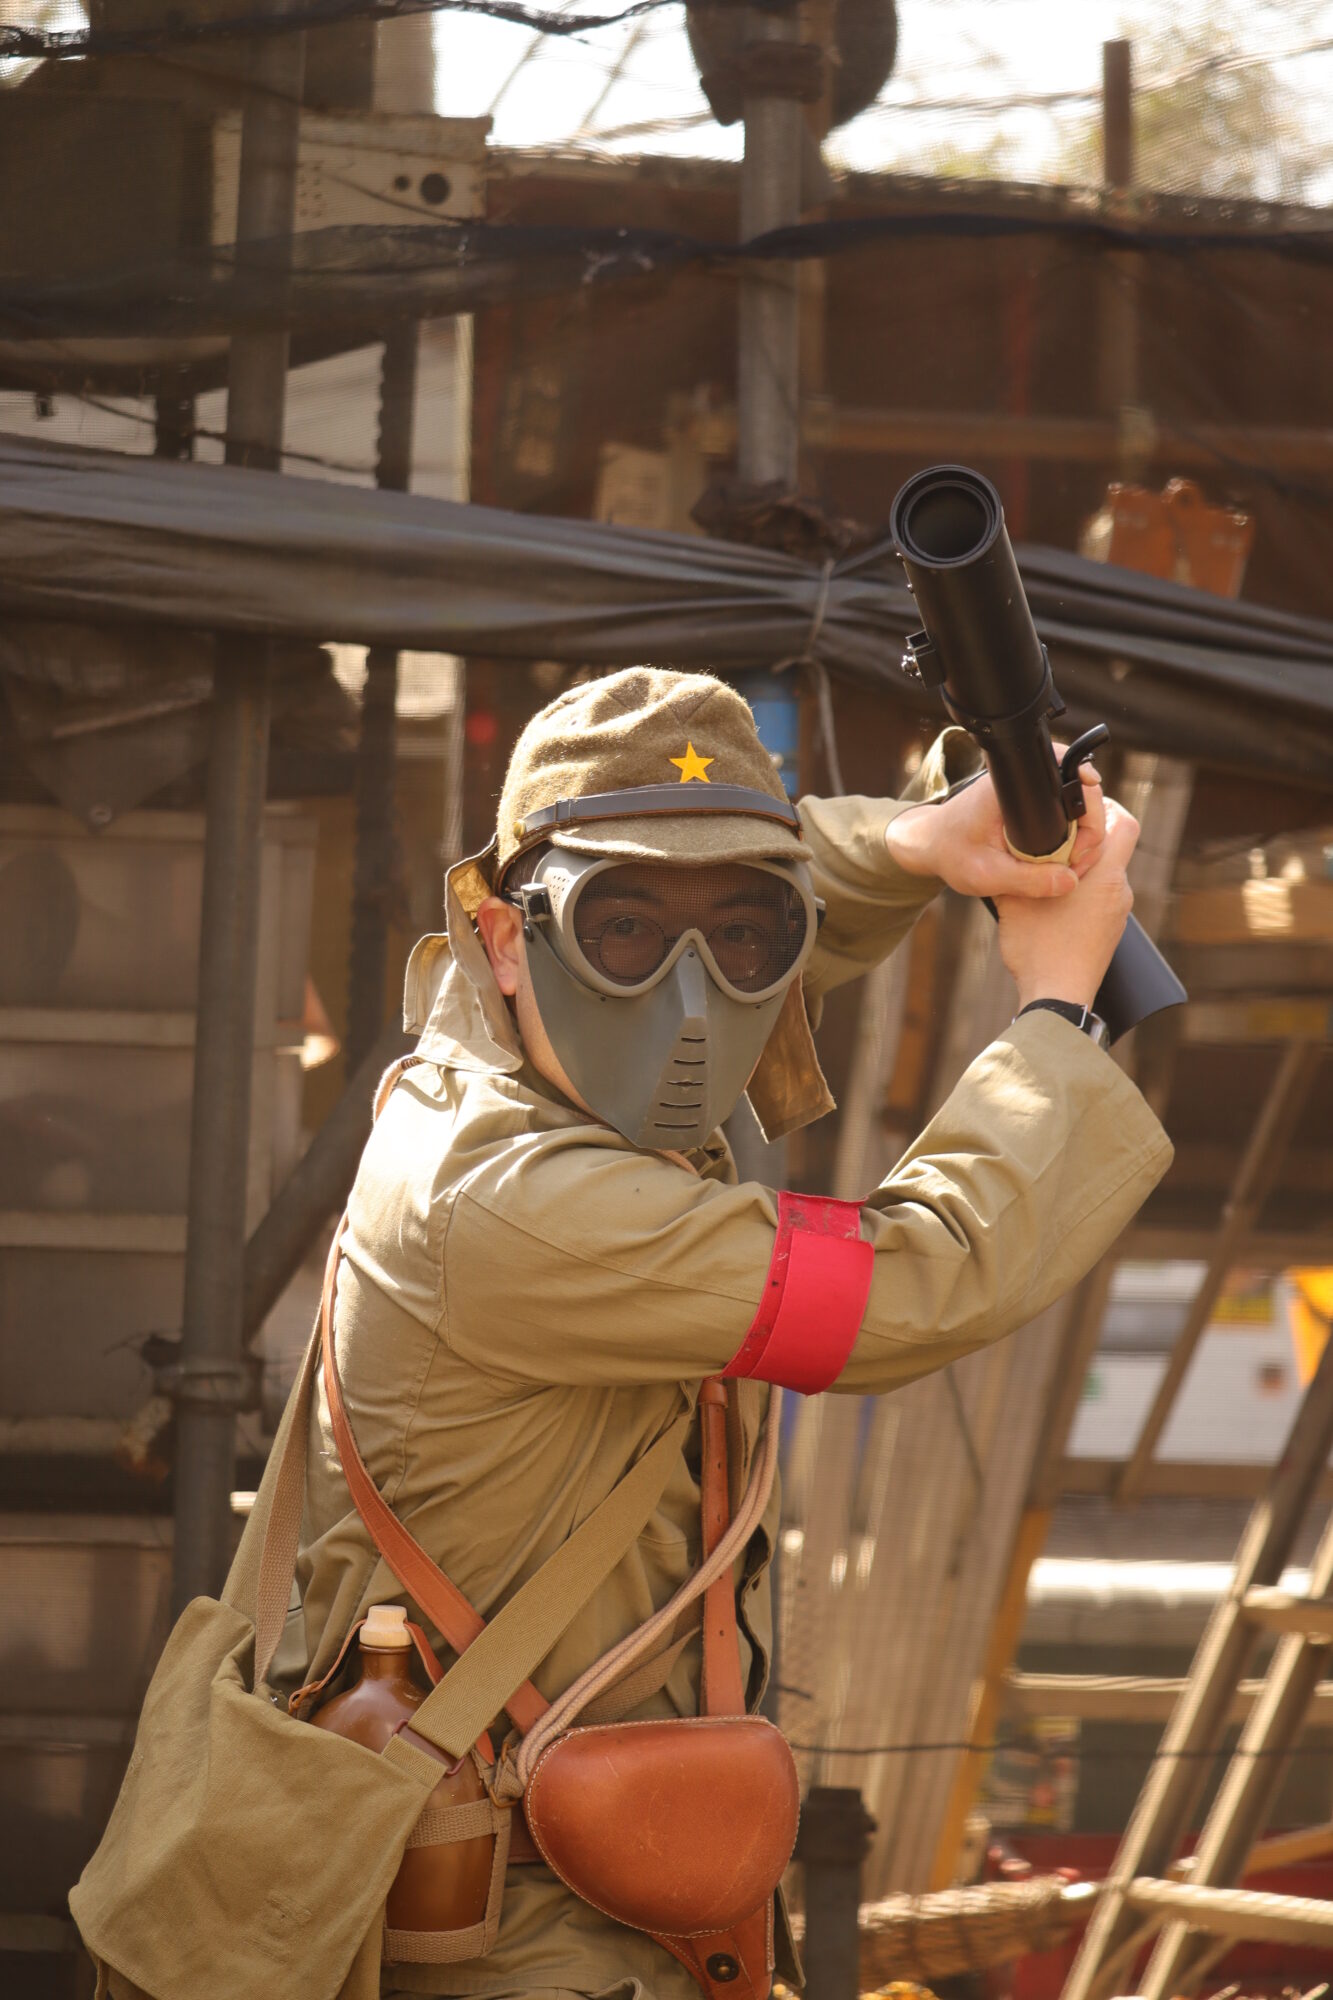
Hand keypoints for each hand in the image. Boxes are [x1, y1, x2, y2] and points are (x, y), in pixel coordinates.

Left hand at [886, 751, 1106, 899]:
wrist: (929, 844)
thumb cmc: (950, 853)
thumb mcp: (985, 875)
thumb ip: (1027, 880)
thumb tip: (1070, 881)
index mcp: (1008, 784)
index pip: (1065, 772)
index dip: (1087, 801)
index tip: (1087, 838)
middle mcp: (1022, 779)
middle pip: (1080, 789)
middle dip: (1090, 826)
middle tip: (1079, 861)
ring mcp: (1028, 789)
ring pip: (1075, 802)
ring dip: (1083, 831)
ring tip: (1074, 863)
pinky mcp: (1030, 802)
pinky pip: (1063, 811)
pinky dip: (1071, 832)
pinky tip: (1066, 856)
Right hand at [995, 797, 1139, 1010]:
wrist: (1058, 999)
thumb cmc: (1038, 949)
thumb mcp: (1016, 900)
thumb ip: (1017, 866)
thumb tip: (1008, 841)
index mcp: (1105, 876)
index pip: (1124, 823)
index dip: (1105, 806)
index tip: (1078, 806)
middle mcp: (1120, 891)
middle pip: (1114, 846)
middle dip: (1087, 836)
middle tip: (1054, 835)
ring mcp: (1118, 913)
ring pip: (1106, 873)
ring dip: (1082, 865)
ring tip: (1048, 870)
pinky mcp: (1111, 931)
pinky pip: (1102, 897)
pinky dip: (1084, 890)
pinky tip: (1055, 902)